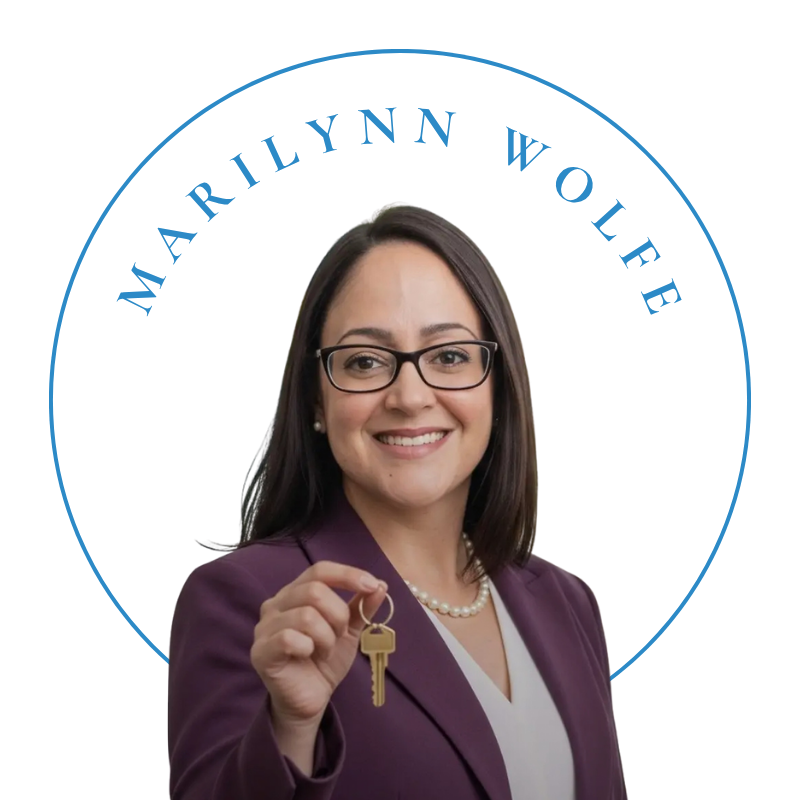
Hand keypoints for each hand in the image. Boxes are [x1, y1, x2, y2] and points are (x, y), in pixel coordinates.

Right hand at [251, 560, 388, 725]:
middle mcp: (275, 604)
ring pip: (306, 615)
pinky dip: (308, 647)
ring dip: (326, 636)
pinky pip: (288, 638)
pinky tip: (308, 656)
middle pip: (315, 590)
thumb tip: (381, 584)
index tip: (373, 585)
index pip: (320, 570)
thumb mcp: (349, 630)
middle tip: (340, 635)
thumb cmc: (324, 660)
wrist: (310, 700)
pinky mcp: (260, 651)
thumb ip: (361, 606)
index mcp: (295, 592)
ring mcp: (264, 627)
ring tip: (325, 650)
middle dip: (338, 614)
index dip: (347, 575)